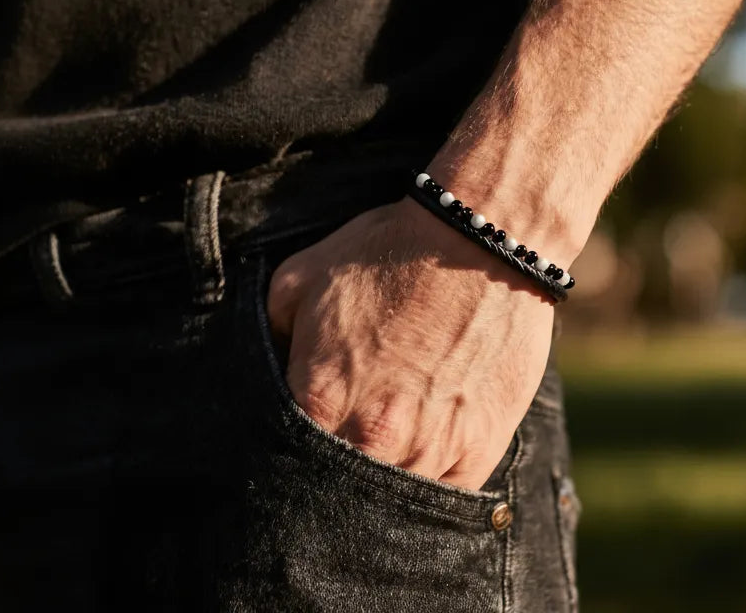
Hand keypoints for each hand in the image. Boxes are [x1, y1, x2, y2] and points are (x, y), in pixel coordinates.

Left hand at [266, 196, 555, 488]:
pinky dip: (427, 484)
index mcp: (319, 398)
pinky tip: (420, 453)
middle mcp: (373, 438)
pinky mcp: (478, 450)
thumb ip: (267, 333)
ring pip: (389, 504)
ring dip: (378, 485)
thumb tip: (266, 369)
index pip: (280, 462)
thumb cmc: (388, 253)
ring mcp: (430, 450)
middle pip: (333, 494)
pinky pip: (443, 498)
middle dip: (325, 482)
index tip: (288, 445)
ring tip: (379, 450)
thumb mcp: (300, 276)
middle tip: (334, 451)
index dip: (279, 456)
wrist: (479, 240)